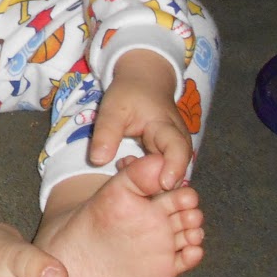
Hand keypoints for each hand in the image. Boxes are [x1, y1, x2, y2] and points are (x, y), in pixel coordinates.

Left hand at [91, 48, 191, 186]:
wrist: (143, 82)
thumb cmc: (128, 94)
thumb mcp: (112, 109)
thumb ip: (106, 134)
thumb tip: (97, 162)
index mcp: (167, 128)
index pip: (177, 150)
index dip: (173, 168)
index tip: (164, 184)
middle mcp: (178, 142)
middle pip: (178, 168)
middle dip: (164, 183)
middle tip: (144, 194)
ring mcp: (175, 150)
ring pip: (171, 173)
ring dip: (154, 182)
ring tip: (132, 180)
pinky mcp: (168, 155)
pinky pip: (163, 171)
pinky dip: (150, 177)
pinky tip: (131, 174)